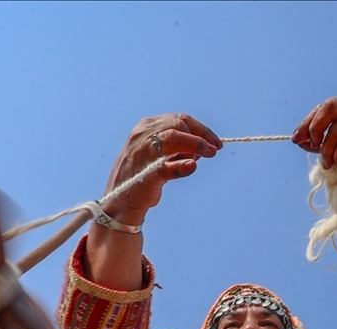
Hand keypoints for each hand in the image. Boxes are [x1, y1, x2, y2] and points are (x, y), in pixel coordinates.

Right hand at [101, 114, 221, 225]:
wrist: (121, 200)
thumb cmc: (142, 176)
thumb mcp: (158, 154)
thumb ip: (177, 147)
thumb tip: (202, 147)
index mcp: (145, 128)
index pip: (178, 119)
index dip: (201, 129)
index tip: (215, 142)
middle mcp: (142, 135)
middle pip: (178, 124)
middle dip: (201, 135)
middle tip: (214, 150)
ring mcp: (142, 153)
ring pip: (173, 137)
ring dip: (195, 144)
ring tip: (208, 154)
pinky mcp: (145, 174)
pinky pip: (166, 167)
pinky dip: (181, 166)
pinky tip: (192, 166)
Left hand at [292, 97, 336, 168]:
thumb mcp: (330, 142)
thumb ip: (313, 139)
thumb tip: (297, 139)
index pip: (324, 107)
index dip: (308, 122)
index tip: (296, 138)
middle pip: (331, 106)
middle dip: (316, 126)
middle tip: (313, 145)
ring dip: (326, 149)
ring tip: (326, 162)